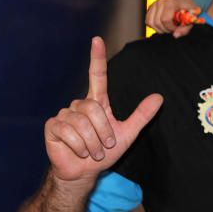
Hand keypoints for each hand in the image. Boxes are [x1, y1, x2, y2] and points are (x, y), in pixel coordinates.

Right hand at [44, 36, 162, 186]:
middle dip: (103, 132)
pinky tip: (78, 152)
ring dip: (92, 142)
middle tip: (104, 147)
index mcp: (97, 102)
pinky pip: (68, 131)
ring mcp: (65, 114)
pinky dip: (78, 146)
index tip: (97, 40)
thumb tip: (159, 97)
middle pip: (94, 109)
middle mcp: (80, 104)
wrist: (84, 172)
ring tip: (92, 152)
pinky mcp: (53, 126)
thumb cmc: (104, 153)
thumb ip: (141, 115)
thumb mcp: (127, 134)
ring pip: (82, 122)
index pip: (97, 75)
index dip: (97, 58)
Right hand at [145, 0, 200, 37]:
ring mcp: (154, 4)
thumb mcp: (192, 19)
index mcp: (171, 2)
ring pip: (151, 22)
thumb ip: (185, 28)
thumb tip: (175, 35)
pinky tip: (163, 25)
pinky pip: (148, 21)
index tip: (177, 28)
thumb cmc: (188, 9)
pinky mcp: (150, 8)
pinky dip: (154, 26)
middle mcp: (161, 2)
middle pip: (157, 22)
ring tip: (168, 27)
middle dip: (166, 29)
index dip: (171, 28)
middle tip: (173, 28)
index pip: (165, 19)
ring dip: (159, 29)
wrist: (183, 0)